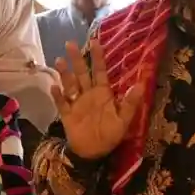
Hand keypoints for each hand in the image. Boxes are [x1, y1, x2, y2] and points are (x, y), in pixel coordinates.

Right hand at [51, 41, 143, 159]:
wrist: (94, 152)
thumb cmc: (110, 135)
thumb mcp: (124, 120)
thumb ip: (130, 103)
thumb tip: (140, 85)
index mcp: (102, 93)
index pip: (100, 71)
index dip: (98, 57)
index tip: (95, 42)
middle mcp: (88, 94)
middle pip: (81, 73)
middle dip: (76, 58)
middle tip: (70, 43)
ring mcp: (76, 103)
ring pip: (69, 84)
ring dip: (64, 73)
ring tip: (59, 61)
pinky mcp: (67, 114)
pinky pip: (62, 102)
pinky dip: (58, 95)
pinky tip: (55, 87)